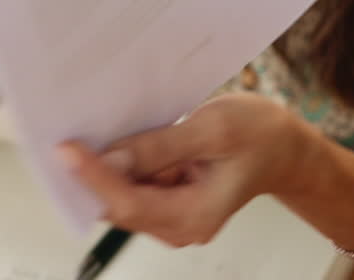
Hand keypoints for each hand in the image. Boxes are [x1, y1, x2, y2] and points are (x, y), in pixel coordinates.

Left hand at [58, 93, 313, 246]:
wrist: (286, 149)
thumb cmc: (261, 136)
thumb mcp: (214, 129)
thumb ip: (161, 147)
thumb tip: (111, 159)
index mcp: (196, 215)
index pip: (129, 204)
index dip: (94, 178)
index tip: (67, 149)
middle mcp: (181, 225)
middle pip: (120, 204)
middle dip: (94, 173)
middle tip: (68, 135)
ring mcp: (173, 215)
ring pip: (123, 195)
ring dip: (107, 166)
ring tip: (93, 129)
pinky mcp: (168, 200)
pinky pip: (134, 185)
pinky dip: (123, 164)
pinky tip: (120, 138)